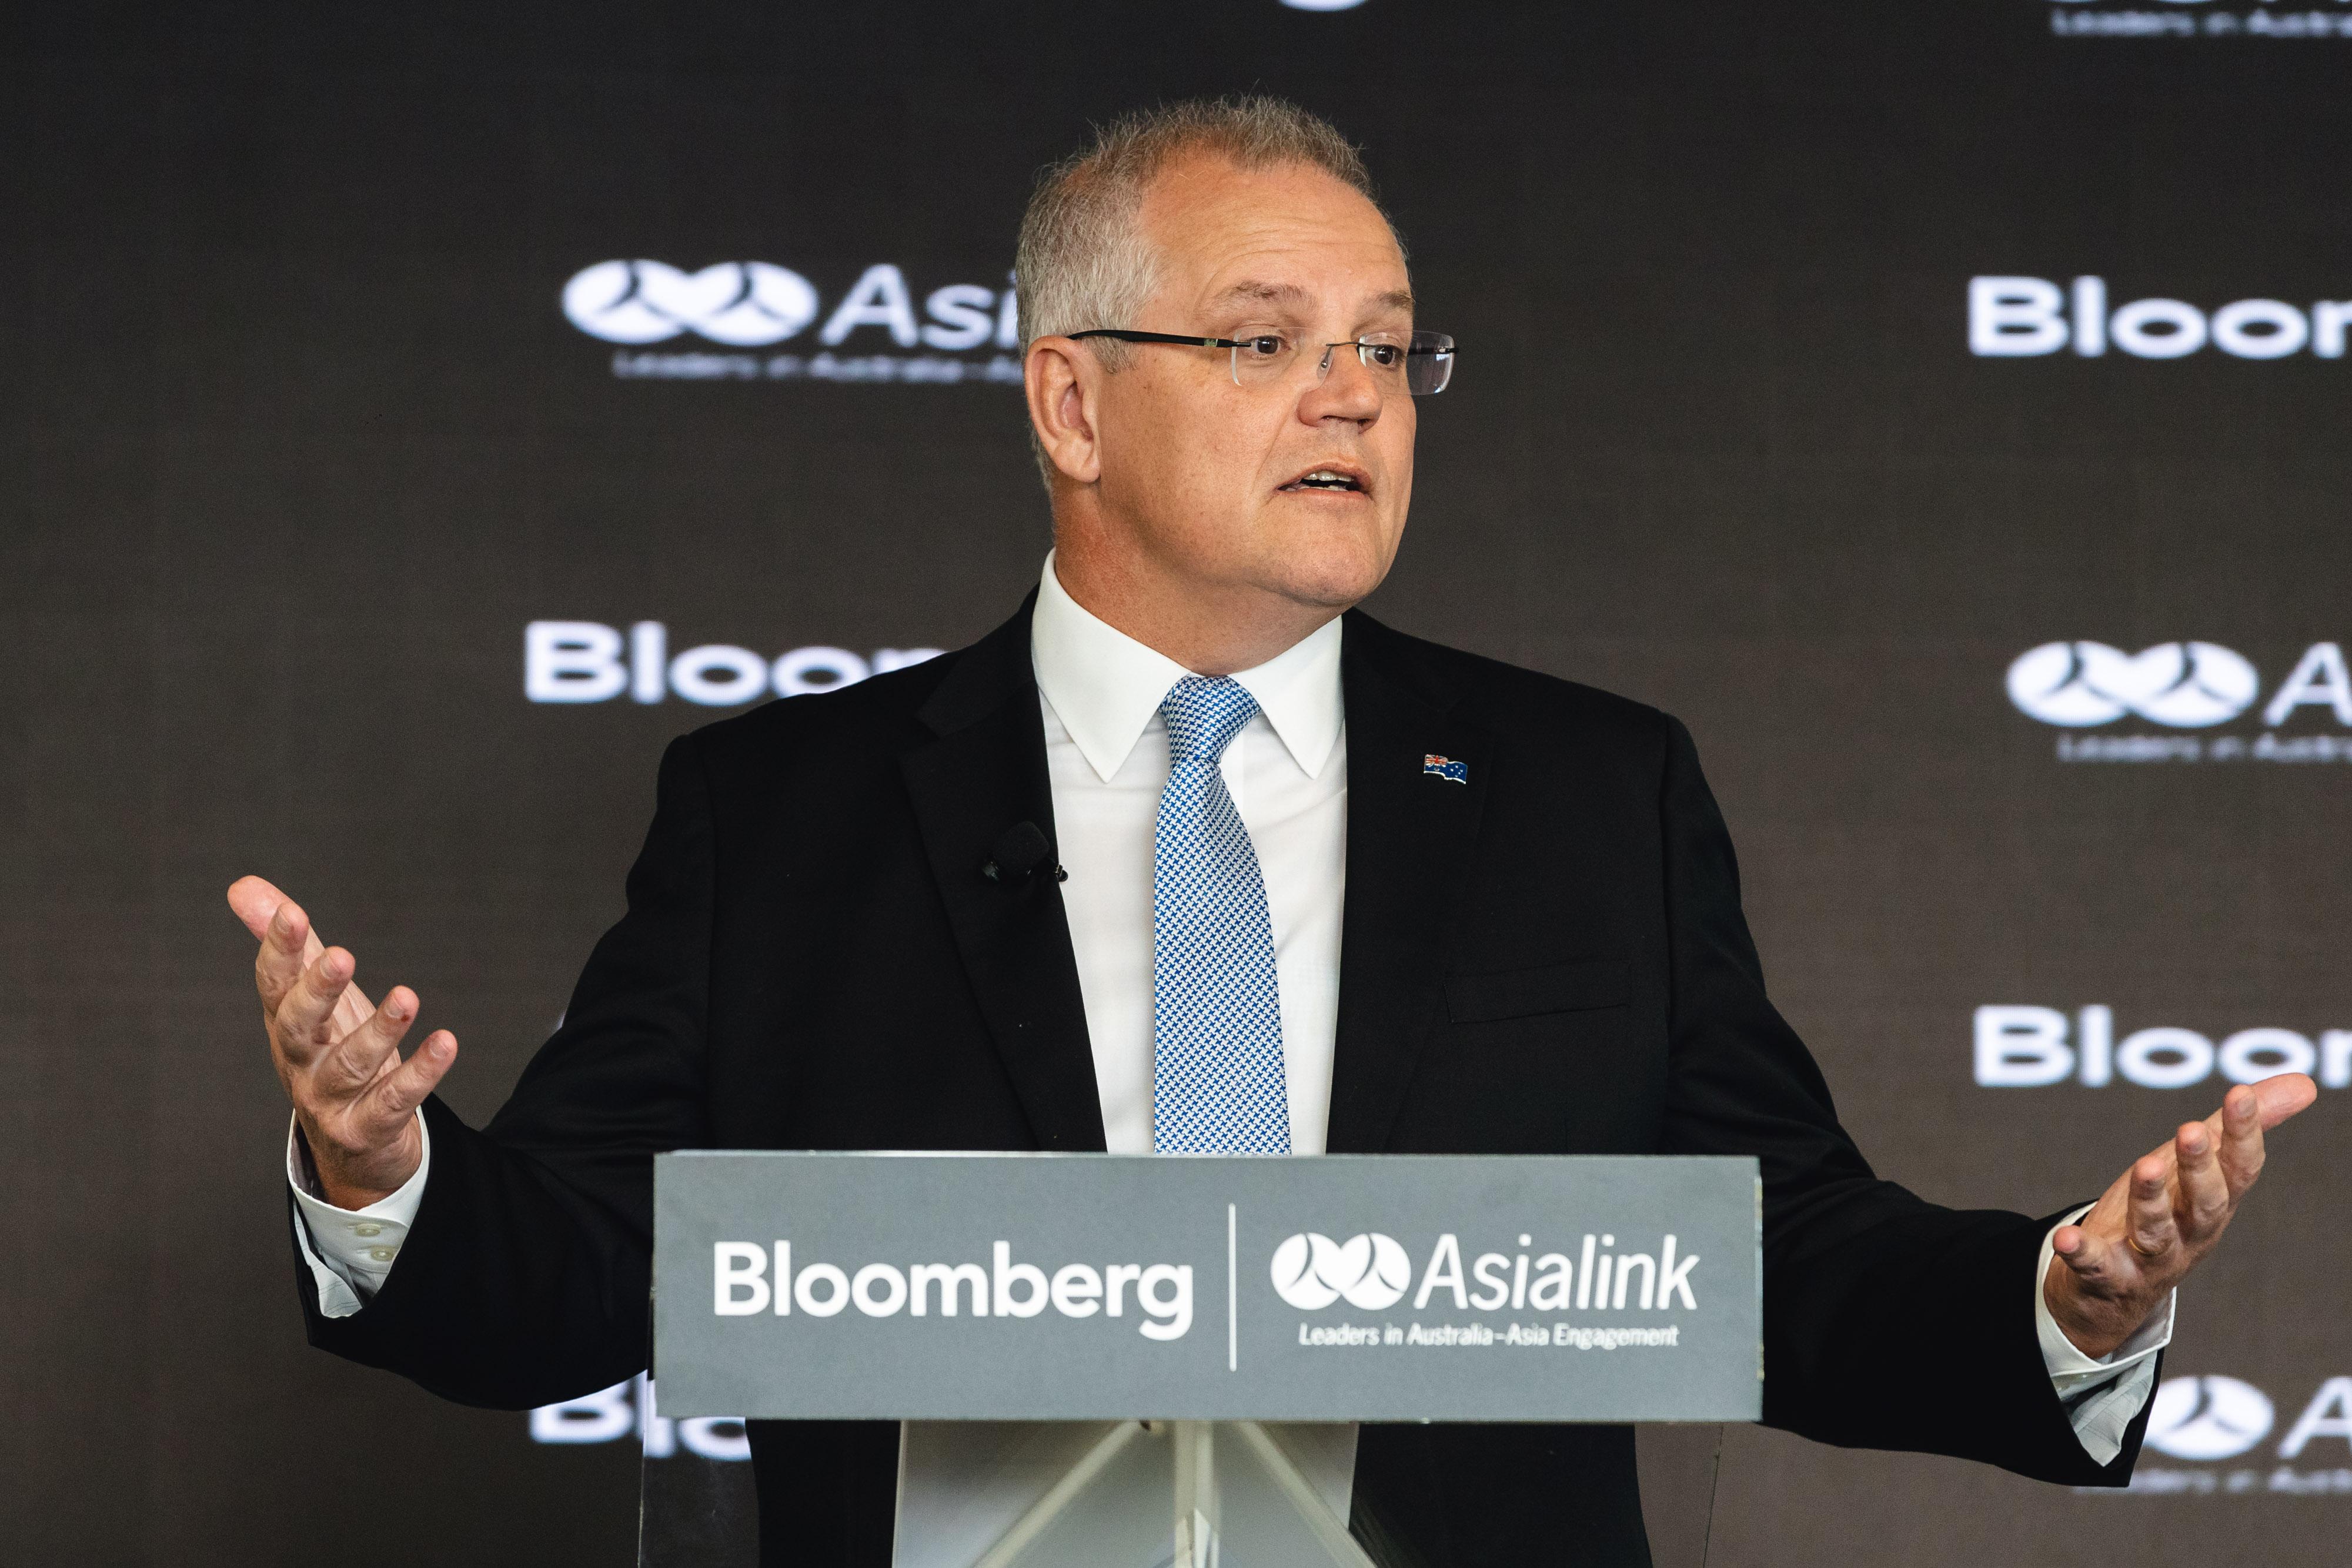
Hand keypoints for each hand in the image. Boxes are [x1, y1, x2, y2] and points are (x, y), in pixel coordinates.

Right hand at [228, 875, 457, 1209]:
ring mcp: (330, 1100)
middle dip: (316, 992)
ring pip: (349, 1066)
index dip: (278, 949)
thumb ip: (287, 945)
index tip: (293, 912)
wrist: (351, 1144)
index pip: (274, 984)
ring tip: (407, 997)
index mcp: (285, 1025)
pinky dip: (420, 1073)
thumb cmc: (329, 1052)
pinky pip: (393, 1101)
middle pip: (297, 1027)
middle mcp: (299, 1062)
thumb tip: (243, 888)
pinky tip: (446, 1043)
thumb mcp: (310, 998)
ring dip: (378, 1031)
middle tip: (340, 956)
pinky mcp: (367, 1128)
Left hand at [2043, 1072, 2316, 1358]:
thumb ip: (2237, 1127)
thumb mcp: (2199, 1167)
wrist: (2115, 1290)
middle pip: (2204, 1202)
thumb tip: (2304, 1083)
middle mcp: (2189, 1232)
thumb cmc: (2165, 1214)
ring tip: (2144, 1167)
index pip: (2239, 1169)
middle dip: (2200, 1167)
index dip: (2243, 1133)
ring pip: (2155, 1231)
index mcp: (2214, 1202)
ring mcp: (2149, 1258)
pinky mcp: (2106, 1275)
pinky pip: (2095, 1266)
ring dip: (2150, 1201)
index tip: (2240, 1093)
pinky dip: (2081, 1253)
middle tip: (2191, 1131)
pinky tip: (2065, 1238)